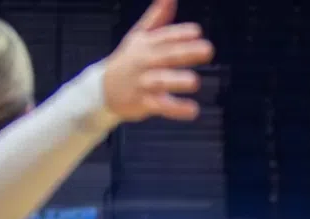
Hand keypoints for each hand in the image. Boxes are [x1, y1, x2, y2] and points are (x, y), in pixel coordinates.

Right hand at [100, 0, 213, 122]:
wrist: (103, 89)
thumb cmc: (128, 60)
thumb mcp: (139, 35)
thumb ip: (157, 16)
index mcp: (146, 43)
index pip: (164, 36)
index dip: (180, 33)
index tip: (196, 32)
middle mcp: (145, 61)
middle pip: (166, 55)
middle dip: (186, 52)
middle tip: (207, 49)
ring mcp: (143, 82)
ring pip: (161, 81)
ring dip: (177, 81)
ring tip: (194, 81)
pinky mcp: (143, 103)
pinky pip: (161, 106)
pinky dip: (176, 109)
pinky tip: (192, 110)